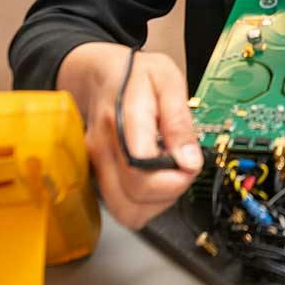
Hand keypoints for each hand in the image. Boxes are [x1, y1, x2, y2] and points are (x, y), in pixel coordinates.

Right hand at [56, 43, 202, 229]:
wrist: (100, 71)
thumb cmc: (135, 73)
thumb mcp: (168, 79)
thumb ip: (179, 121)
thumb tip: (189, 161)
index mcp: (122, 123)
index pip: (142, 174)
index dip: (173, 180)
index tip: (189, 164)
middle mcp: (102, 149)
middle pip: (131, 203)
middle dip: (166, 195)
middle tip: (180, 169)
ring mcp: (95, 164)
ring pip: (124, 212)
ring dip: (153, 203)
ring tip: (167, 173)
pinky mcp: (95, 173)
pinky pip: (120, 204)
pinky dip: (142, 200)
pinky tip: (153, 176)